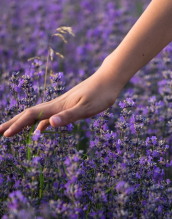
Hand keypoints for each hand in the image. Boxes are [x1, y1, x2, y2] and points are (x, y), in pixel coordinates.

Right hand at [0, 63, 122, 136]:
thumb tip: (48, 125)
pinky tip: (41, 129)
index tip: (4, 135)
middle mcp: (57, 104)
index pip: (32, 116)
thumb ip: (69, 116)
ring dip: (24, 123)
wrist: (109, 79)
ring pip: (38, 114)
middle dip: (13, 123)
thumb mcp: (87, 108)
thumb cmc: (102, 94)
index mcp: (58, 106)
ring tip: (13, 131)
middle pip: (30, 114)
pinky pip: (49, 115)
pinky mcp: (70, 104)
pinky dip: (40, 123)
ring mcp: (63, 104)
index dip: (17, 125)